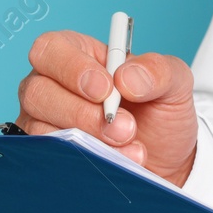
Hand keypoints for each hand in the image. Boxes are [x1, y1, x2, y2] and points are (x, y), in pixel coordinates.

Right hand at [16, 30, 198, 187]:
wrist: (167, 161)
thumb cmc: (160, 113)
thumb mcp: (174, 83)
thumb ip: (158, 70)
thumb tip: (126, 77)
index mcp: (77, 54)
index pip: (50, 49)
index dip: (72, 68)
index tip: (106, 89)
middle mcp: (52, 86)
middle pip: (38, 92)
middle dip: (84, 113)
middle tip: (124, 127)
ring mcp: (44, 122)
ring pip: (42, 129)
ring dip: (89, 141)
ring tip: (130, 147)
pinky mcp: (49, 155)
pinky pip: (51, 159)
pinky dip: (85, 162)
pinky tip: (115, 163)